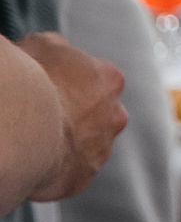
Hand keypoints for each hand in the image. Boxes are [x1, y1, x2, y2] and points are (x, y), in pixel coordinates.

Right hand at [20, 32, 126, 202]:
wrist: (25, 126)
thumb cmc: (31, 79)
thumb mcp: (40, 46)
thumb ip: (54, 48)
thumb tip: (54, 48)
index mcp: (109, 80)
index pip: (94, 80)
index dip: (66, 83)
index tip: (45, 86)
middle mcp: (114, 115)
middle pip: (95, 114)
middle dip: (73, 114)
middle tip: (41, 115)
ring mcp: (101, 148)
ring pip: (85, 144)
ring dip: (64, 141)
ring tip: (34, 138)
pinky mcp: (82, 176)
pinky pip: (68, 171)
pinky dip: (52, 167)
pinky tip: (32, 158)